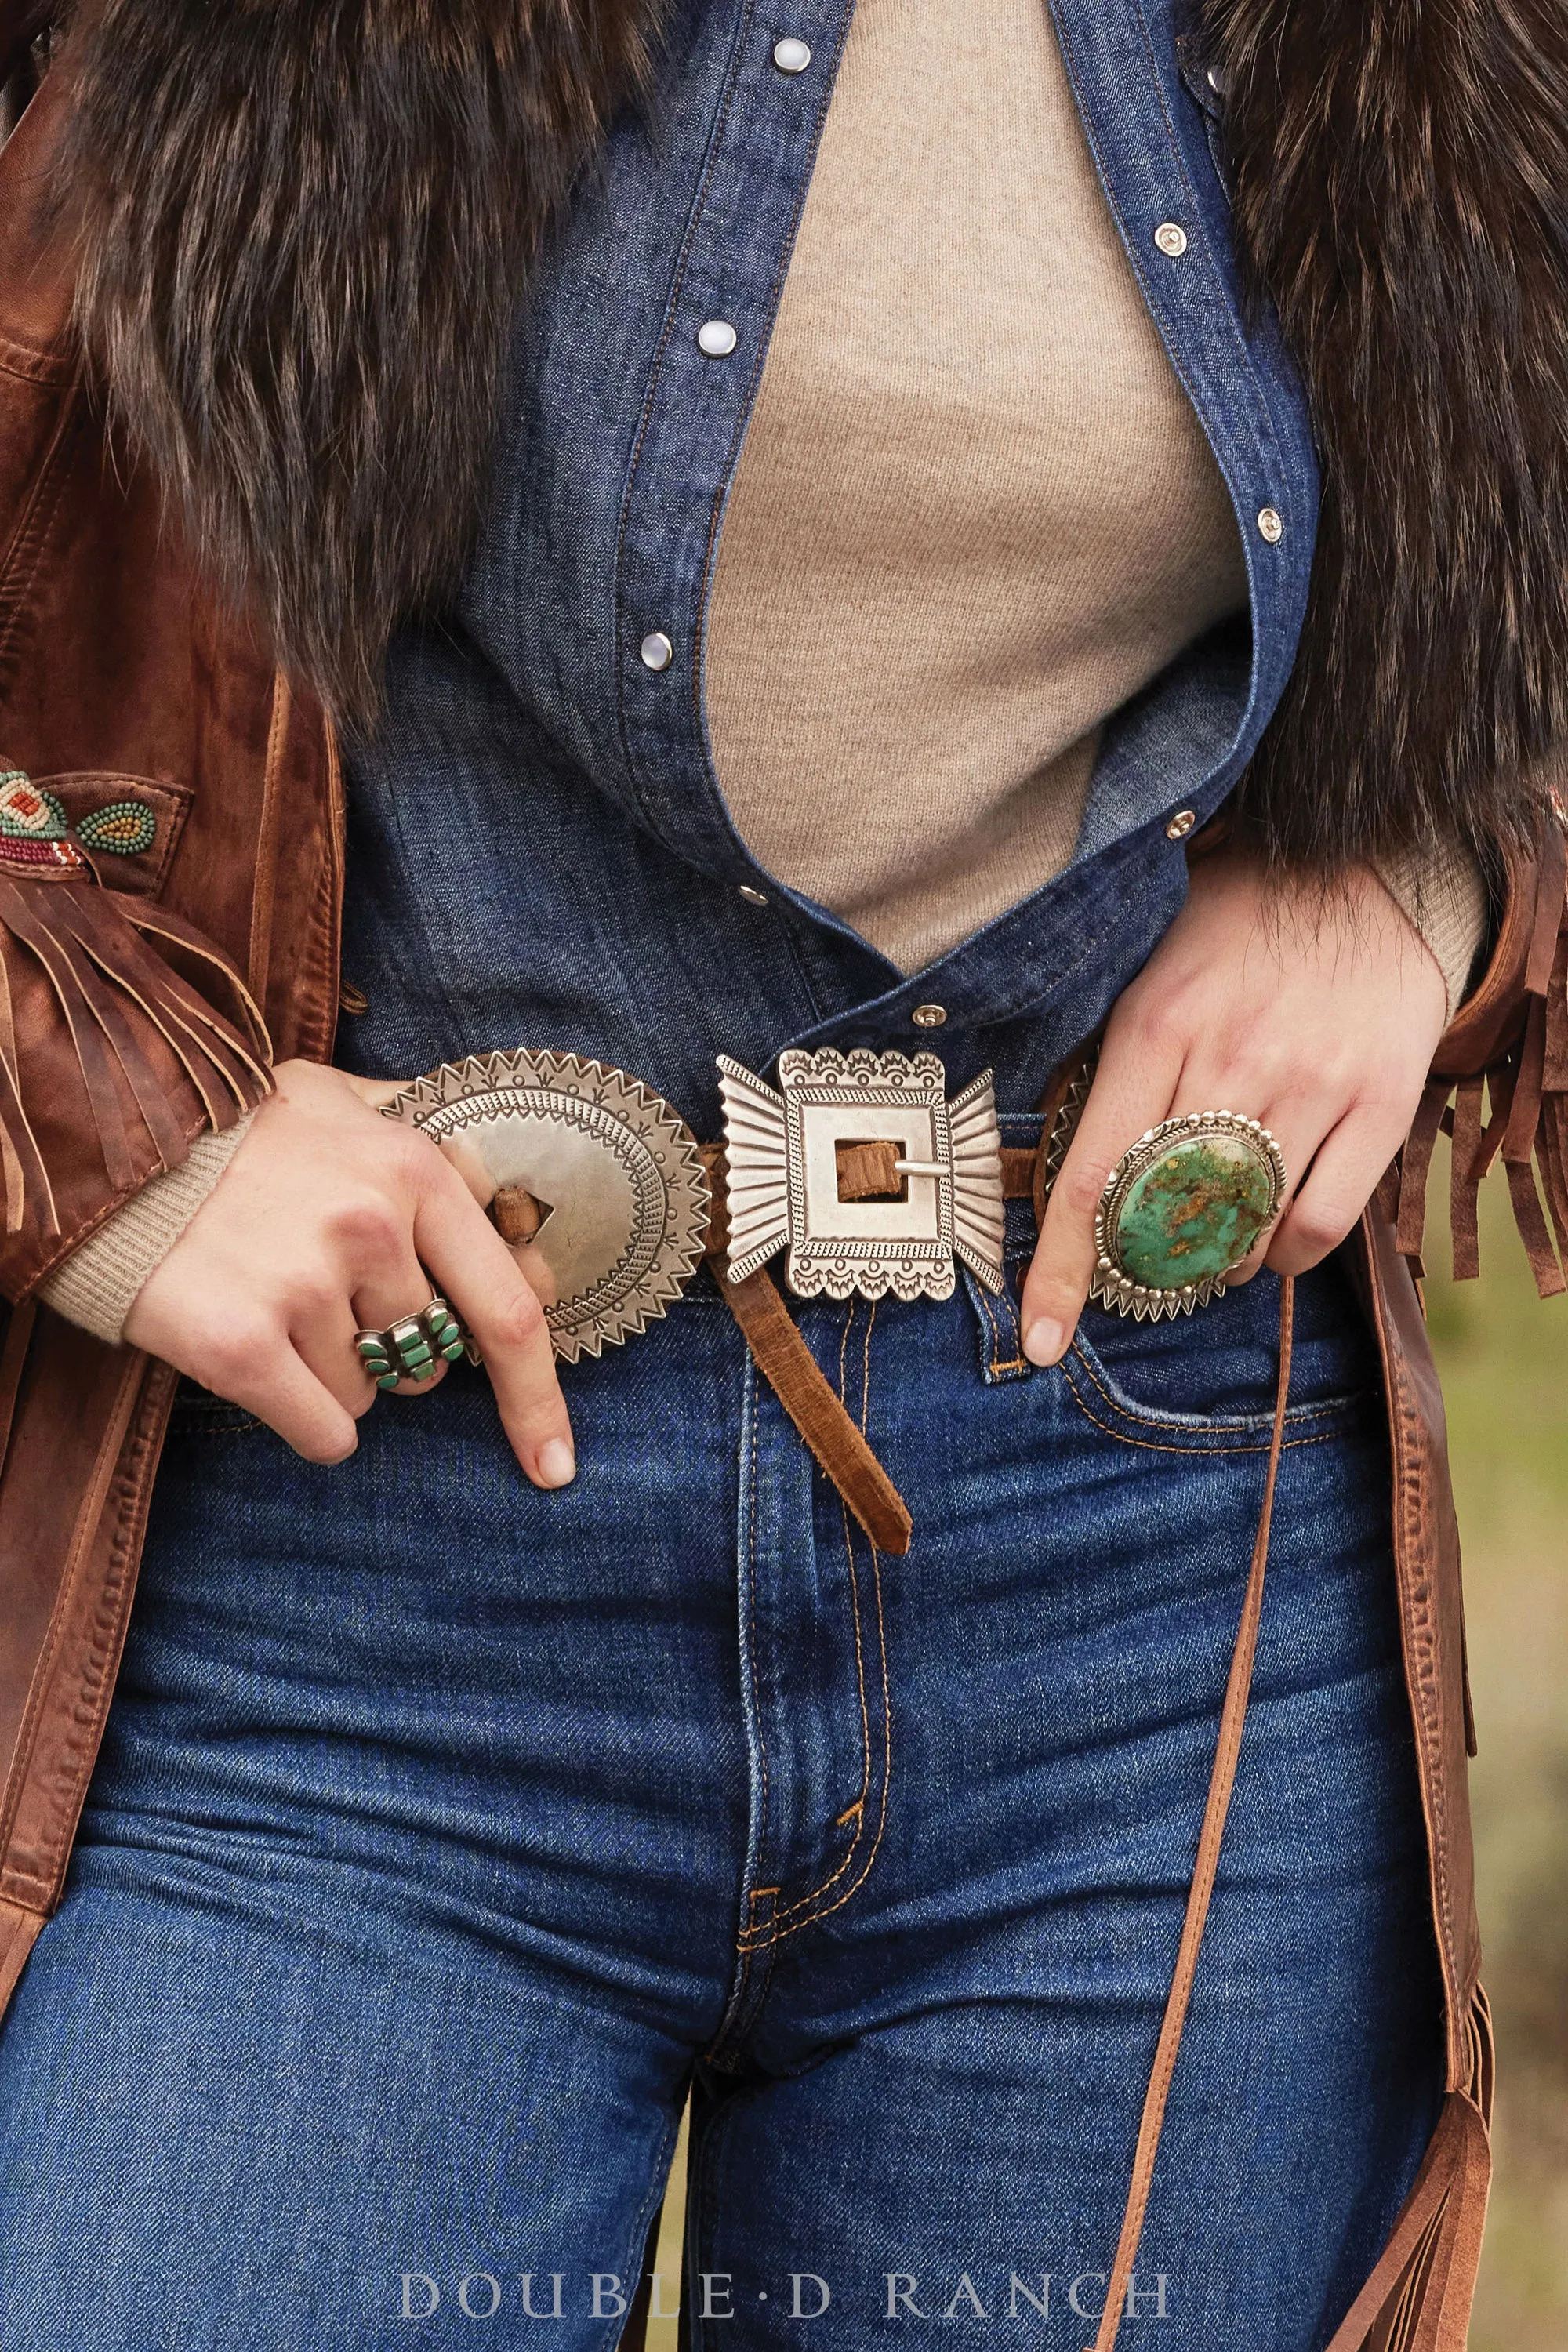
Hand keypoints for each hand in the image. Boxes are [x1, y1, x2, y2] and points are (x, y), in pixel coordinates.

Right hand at [124, 1060, 574, 1482]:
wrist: (107, 1146)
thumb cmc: (237, 1128)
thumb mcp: (342, 1100)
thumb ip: (429, 1140)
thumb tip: (511, 1205)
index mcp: (414, 1169)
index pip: (512, 1309)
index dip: (539, 1395)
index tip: (554, 1458)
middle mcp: (370, 1226)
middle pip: (429, 1359)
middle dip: (392, 1349)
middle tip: (323, 1294)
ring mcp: (305, 1287)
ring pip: (370, 1395)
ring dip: (332, 1371)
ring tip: (271, 1299)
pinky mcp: (241, 1344)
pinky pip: (324, 1431)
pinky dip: (305, 1417)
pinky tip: (261, 1360)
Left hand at [1020, 848, 1449, 1363]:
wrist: (1371, 869)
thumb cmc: (1238, 924)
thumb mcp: (1146, 967)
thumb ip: (1101, 1060)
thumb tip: (1051, 1163)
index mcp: (1156, 1024)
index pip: (1091, 1178)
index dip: (1060, 1270)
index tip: (1042, 1337)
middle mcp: (1232, 1059)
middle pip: (1164, 1217)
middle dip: (1140, 1270)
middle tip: (1138, 1272)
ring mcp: (1312, 1084)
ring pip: (1242, 1231)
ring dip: (1213, 1261)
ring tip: (1207, 1239)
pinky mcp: (1380, 1103)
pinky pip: (1319, 1225)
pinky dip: (1283, 1253)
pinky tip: (1268, 1236)